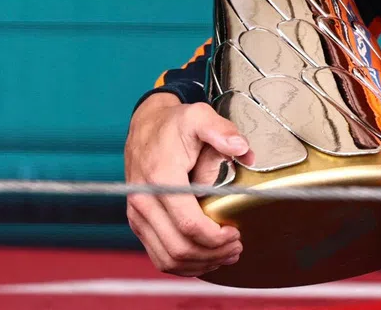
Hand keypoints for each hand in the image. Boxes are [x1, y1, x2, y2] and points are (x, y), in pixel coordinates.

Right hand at [124, 94, 251, 276]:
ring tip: (224, 256)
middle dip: (211, 253)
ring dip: (198, 264)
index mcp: (161, 178)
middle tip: (236, 247)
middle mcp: (144, 201)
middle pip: (178, 247)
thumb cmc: (174, 123)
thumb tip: (241, 148)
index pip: (188, 223)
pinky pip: (157, 254)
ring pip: (166, 258)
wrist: (146, 125)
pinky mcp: (138, 221)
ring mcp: (138, 214)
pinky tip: (203, 258)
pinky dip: (181, 264)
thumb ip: (222, 130)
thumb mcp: (200, 116)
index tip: (235, 233)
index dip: (215, 236)